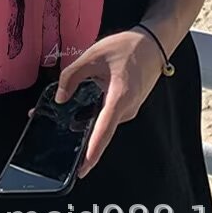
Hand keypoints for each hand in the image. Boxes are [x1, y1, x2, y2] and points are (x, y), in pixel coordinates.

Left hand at [55, 28, 166, 178]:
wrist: (154, 43)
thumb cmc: (128, 47)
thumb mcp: (93, 55)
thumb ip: (72, 75)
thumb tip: (60, 98)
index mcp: (120, 98)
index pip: (104, 131)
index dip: (92, 152)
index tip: (82, 169)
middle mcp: (127, 109)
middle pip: (101, 131)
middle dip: (81, 139)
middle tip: (57, 141)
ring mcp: (130, 109)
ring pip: (104, 123)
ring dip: (87, 123)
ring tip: (64, 120)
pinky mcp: (129, 105)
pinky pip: (109, 116)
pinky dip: (95, 114)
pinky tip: (83, 107)